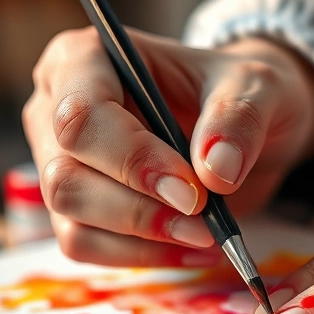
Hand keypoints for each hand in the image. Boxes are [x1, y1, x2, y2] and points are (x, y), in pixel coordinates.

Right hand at [24, 27, 313, 266]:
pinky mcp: (74, 206)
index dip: (133, 161)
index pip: (81, 117)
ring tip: (204, 235)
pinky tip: (190, 248)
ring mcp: (58, 161)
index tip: (192, 191)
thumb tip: (214, 169)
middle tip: (204, 221)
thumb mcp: (257, 88)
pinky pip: (86, 246)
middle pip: (65, 175)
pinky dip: (141, 256)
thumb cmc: (237, 92)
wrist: (242, 125)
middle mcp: (55, 107)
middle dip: (138, 209)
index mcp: (84, 58)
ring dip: (141, 238)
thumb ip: (239, 118)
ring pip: (71, 218)